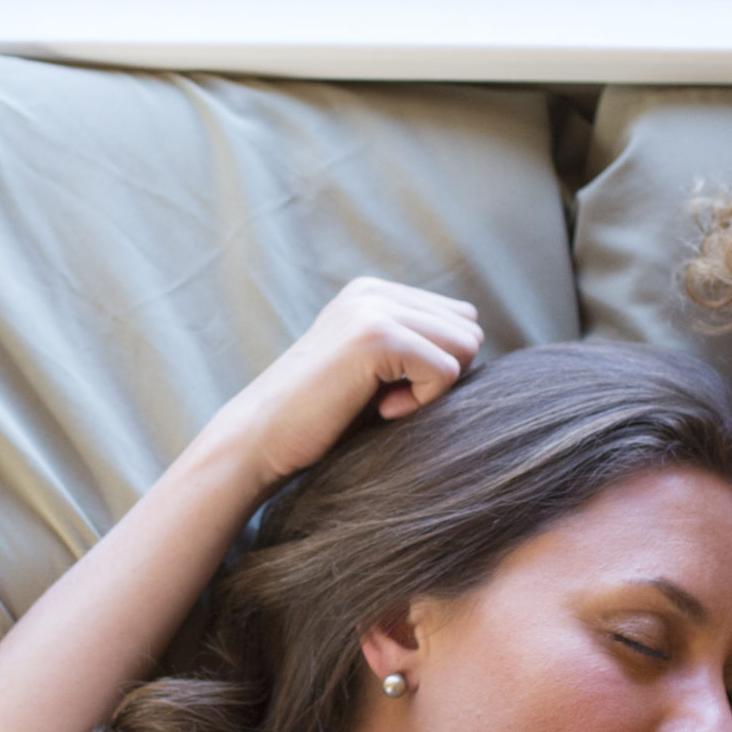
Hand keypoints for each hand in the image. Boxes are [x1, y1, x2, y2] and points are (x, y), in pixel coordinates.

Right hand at [207, 279, 483, 484]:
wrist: (258, 440)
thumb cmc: (318, 420)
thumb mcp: (372, 371)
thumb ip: (413, 345)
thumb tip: (474, 338)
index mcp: (372, 293)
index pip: (457, 319)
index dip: (437, 366)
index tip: (387, 389)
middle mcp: (373, 291)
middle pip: (467, 331)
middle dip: (441, 376)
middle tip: (385, 399)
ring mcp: (372, 309)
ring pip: (464, 348)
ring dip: (432, 390)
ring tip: (379, 402)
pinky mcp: (375, 336)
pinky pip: (445, 371)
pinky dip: (421, 402)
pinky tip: (378, 409)